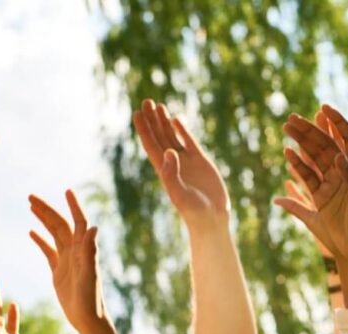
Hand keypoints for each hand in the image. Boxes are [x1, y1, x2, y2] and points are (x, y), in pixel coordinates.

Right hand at [29, 190, 105, 333]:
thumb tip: (94, 227)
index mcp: (84, 250)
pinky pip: (48, 251)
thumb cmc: (90, 299)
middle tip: (30, 196)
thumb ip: (90, 251)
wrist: (87, 319)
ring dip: (43, 220)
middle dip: (47, 209)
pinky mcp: (59, 271)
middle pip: (60, 224)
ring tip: (30, 206)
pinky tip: (31, 232)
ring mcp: (67, 260)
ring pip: (53, 235)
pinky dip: (41, 240)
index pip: (79, 222)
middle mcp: (76, 252)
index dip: (73, 206)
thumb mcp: (89, 274)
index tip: (66, 191)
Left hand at [133, 99, 229, 228]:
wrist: (211, 217)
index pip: (150, 145)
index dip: (143, 129)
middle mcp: (173, 163)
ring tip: (158, 105)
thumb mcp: (180, 194)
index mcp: (164, 170)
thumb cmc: (194, 210)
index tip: (136, 113)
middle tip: (146, 101)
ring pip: (172, 136)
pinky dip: (182, 130)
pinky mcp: (200, 161)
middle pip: (158, 136)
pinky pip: (189, 142)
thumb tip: (168, 151)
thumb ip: (172, 174)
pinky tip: (176, 119)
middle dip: (152, 120)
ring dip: (164, 122)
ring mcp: (186, 161)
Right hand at [276, 105, 347, 260]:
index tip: (324, 108)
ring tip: (287, 128)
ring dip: (301, 143)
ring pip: (313, 158)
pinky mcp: (319, 198)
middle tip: (292, 118)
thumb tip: (338, 158)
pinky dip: (297, 165)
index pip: (347, 138)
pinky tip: (288, 153)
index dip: (337, 122)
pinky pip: (306, 177)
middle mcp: (344, 172)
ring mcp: (331, 184)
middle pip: (325, 145)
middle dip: (310, 130)